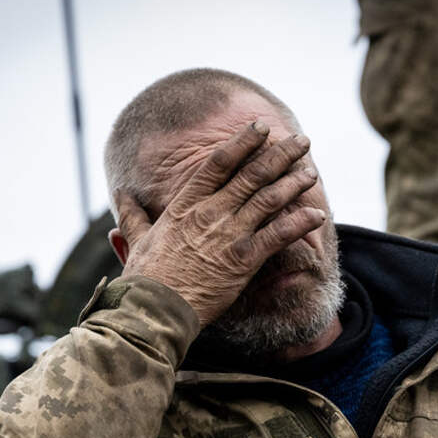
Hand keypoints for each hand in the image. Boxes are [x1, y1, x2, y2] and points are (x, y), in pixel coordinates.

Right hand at [113, 121, 324, 325]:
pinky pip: (278, 235)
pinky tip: (317, 215)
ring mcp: (228, 234)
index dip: (243, 142)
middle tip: (300, 141)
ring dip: (293, 183)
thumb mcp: (136, 240)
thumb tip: (120, 196)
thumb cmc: (144, 278)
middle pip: (252, 174)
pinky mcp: (243, 259)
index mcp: (185, 204)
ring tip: (311, 171)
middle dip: (280, 155)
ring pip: (268, 199)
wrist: (154, 309)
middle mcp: (210, 212)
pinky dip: (299, 223)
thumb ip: (133, 216)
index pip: (219, 163)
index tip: (261, 128)